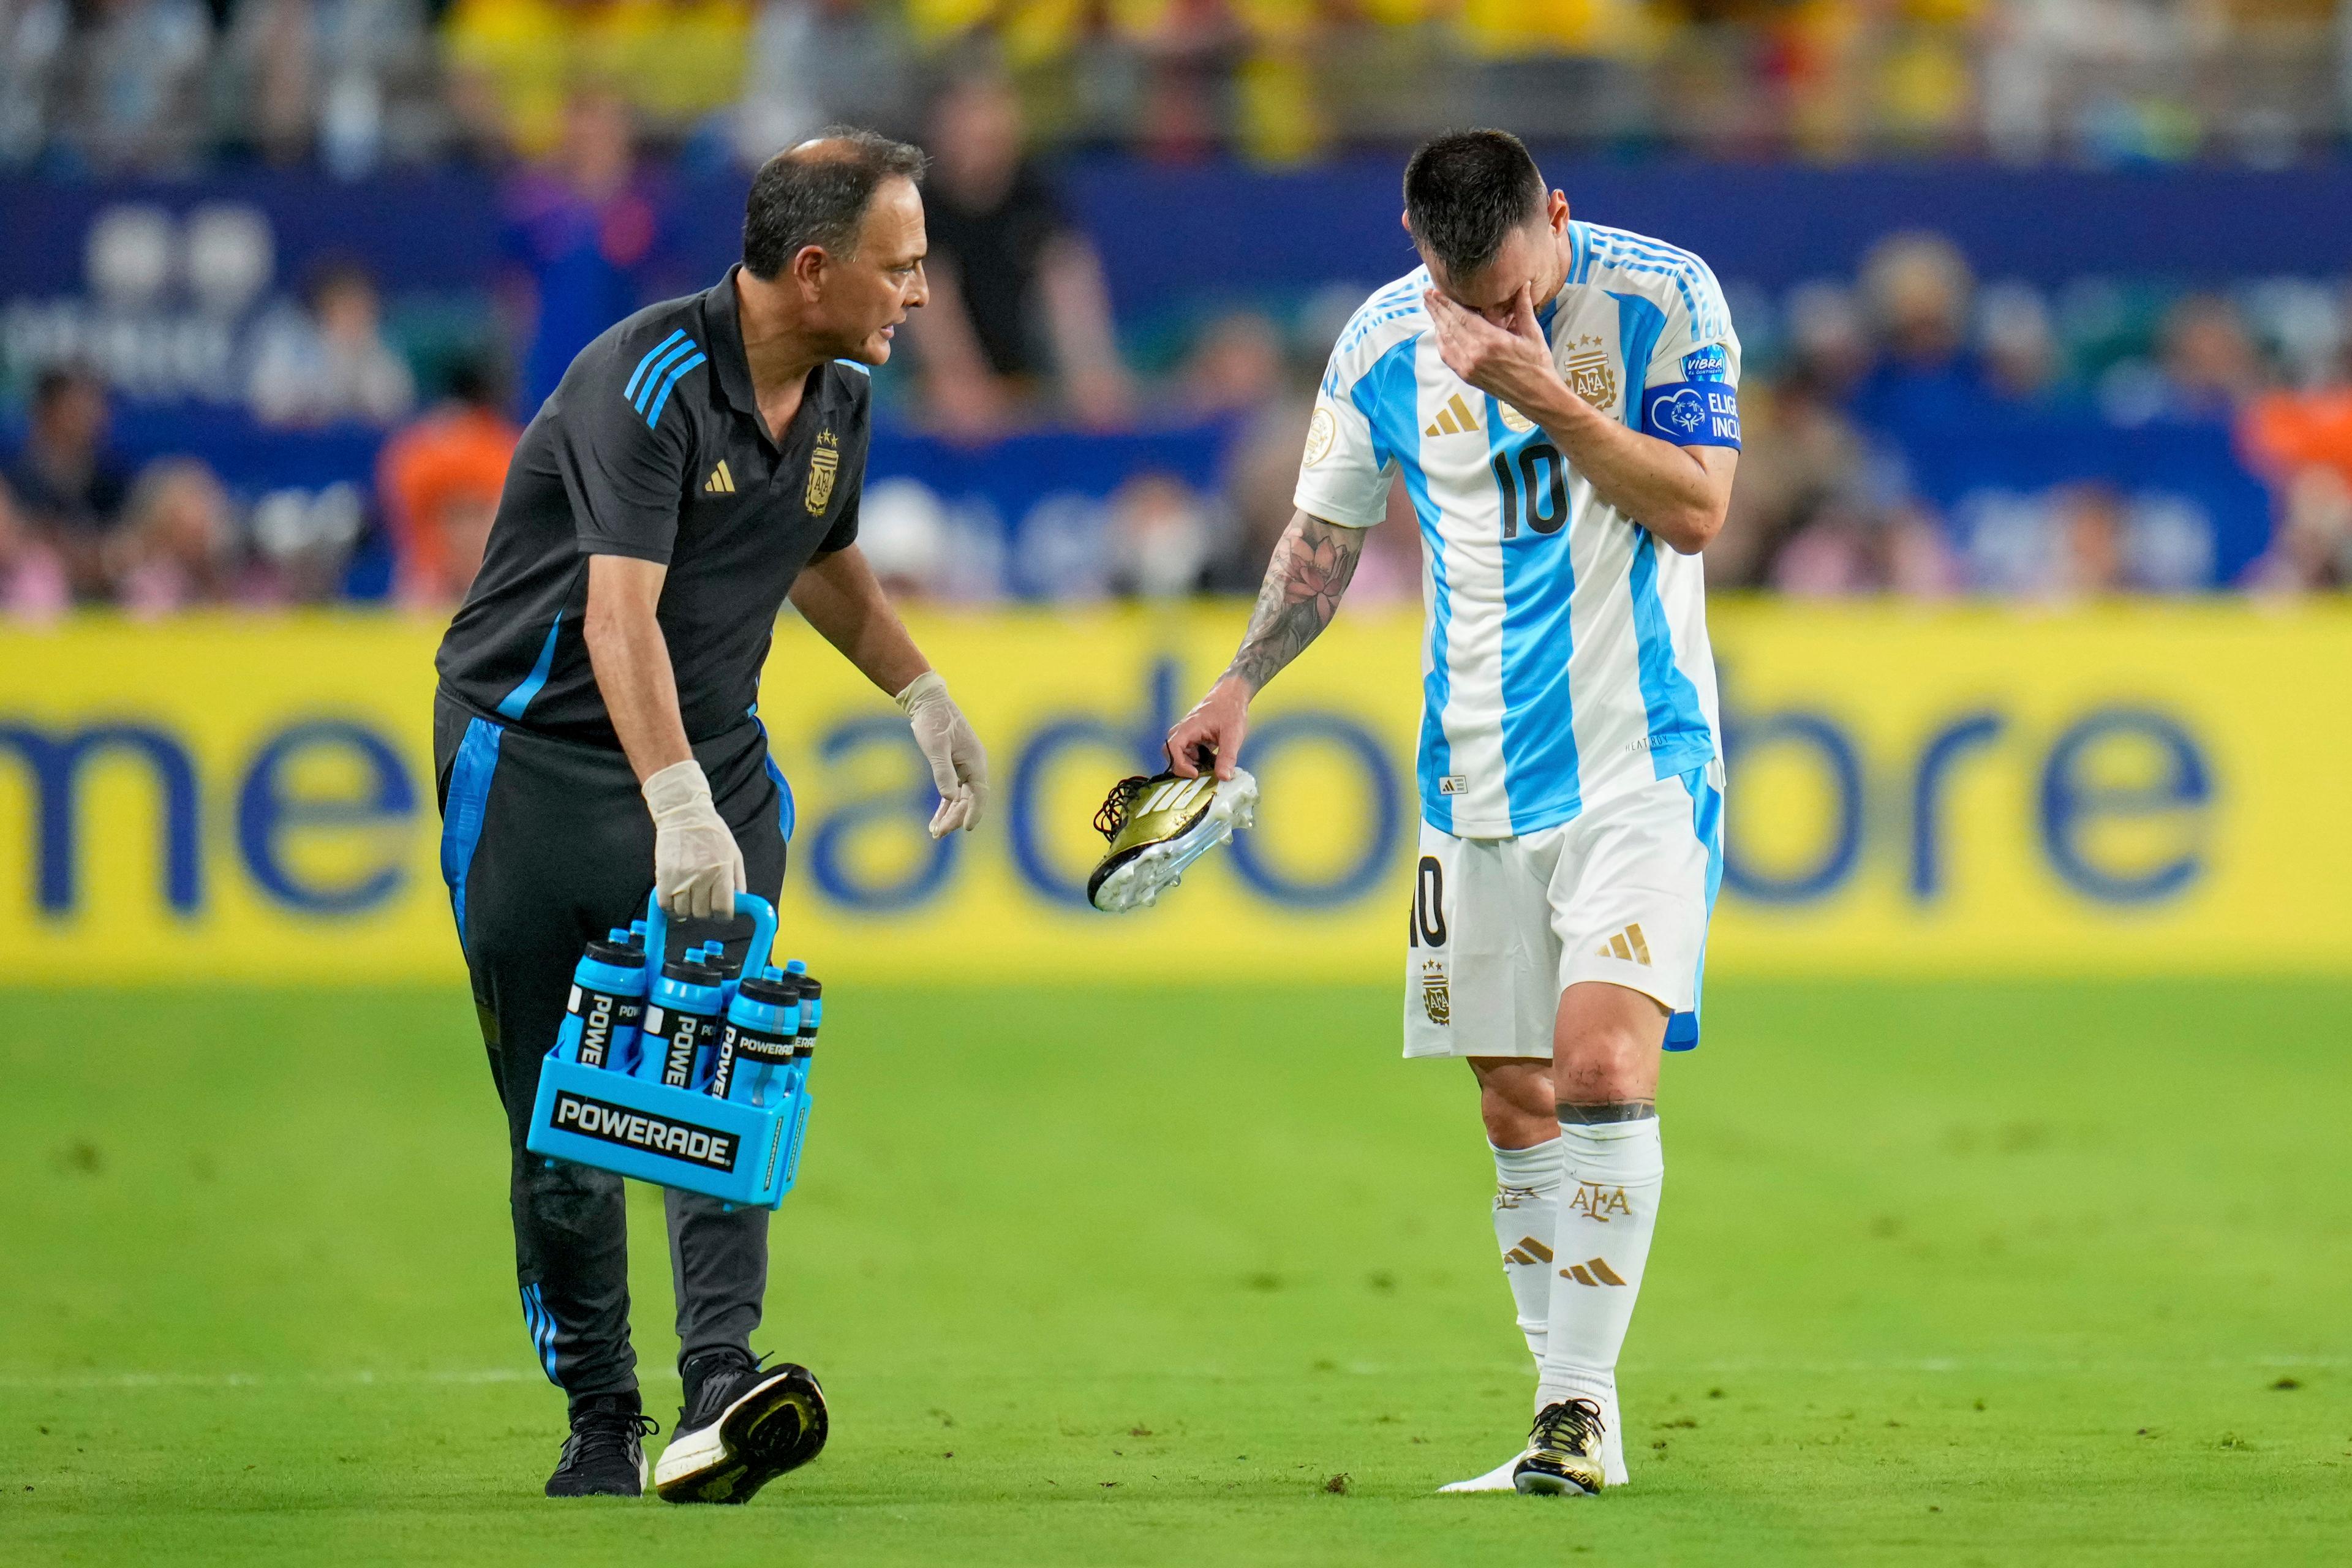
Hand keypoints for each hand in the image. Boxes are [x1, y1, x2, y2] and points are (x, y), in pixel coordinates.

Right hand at [642, 759, 745, 920]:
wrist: (684, 815)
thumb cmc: (713, 834)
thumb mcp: (734, 855)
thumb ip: (738, 881)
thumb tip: (739, 905)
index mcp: (722, 871)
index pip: (723, 909)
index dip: (723, 916)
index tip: (722, 913)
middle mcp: (701, 876)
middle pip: (702, 913)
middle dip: (706, 912)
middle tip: (705, 902)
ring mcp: (680, 877)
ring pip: (683, 912)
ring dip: (688, 911)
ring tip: (690, 899)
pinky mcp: (663, 876)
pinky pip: (665, 906)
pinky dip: (671, 909)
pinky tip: (676, 901)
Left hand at [897, 671, 987, 836]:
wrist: (928, 702)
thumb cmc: (933, 720)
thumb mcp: (936, 746)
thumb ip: (943, 771)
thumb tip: (950, 798)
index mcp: (975, 760)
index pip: (980, 793)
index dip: (974, 812)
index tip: (966, 828)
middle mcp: (973, 766)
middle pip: (969, 799)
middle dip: (955, 817)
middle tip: (938, 833)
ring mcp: (964, 767)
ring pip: (961, 798)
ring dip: (950, 815)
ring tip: (936, 832)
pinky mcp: (954, 767)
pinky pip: (952, 791)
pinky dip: (945, 805)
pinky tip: (936, 819)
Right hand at [1165, 674, 1249, 779]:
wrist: (1231, 695)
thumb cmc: (1230, 710)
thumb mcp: (1233, 735)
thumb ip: (1227, 757)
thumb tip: (1223, 778)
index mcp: (1188, 728)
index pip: (1171, 749)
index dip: (1180, 765)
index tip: (1196, 774)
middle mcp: (1183, 732)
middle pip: (1172, 756)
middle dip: (1187, 768)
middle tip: (1205, 774)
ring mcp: (1186, 736)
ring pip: (1181, 757)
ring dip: (1195, 765)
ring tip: (1213, 766)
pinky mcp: (1193, 739)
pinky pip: (1190, 755)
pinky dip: (1200, 761)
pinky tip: (1214, 761)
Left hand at [1422, 283, 1568, 428]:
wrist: (1536, 396)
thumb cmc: (1537, 364)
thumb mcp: (1533, 333)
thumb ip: (1523, 307)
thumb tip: (1524, 283)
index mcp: (1491, 340)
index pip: (1462, 316)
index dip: (1446, 303)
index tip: (1435, 292)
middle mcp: (1475, 354)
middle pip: (1449, 326)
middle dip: (1437, 309)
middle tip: (1426, 294)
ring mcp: (1468, 367)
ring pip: (1445, 340)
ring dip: (1436, 323)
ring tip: (1430, 308)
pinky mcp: (1467, 376)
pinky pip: (1447, 356)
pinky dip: (1441, 342)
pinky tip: (1439, 331)